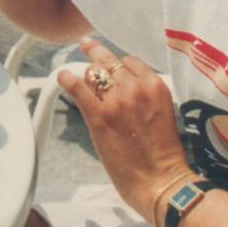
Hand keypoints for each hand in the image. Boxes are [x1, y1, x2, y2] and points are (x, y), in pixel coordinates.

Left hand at [58, 38, 188, 226]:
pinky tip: (62, 76)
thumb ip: (146, 97)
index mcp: (155, 86)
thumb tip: (128, 91)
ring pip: (94, 73)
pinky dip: (68, 80)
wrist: (160, 180)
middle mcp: (135, 87)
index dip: (120, 65)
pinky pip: (78, 89)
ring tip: (79, 72)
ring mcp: (116, 101)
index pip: (131, 62)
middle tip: (88, 46)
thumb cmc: (165, 155)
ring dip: (87, 74)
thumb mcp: (163, 113)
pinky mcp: (99, 117)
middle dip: (97, 54)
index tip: (114, 68)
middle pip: (110, 63)